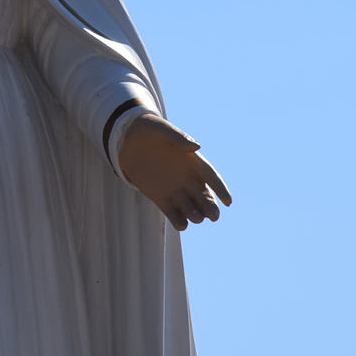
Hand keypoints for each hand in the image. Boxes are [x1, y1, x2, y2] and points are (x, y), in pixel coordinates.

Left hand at [117, 114, 232, 231]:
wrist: (128, 138)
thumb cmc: (150, 130)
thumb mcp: (163, 130)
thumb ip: (179, 138)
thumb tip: (196, 147)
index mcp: (193, 161)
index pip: (211, 176)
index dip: (220, 189)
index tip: (227, 201)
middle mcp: (187, 178)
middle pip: (203, 196)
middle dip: (209, 206)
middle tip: (214, 216)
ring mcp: (174, 189)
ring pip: (189, 206)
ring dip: (194, 214)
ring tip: (196, 218)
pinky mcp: (160, 197)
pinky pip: (171, 212)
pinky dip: (177, 220)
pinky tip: (181, 225)